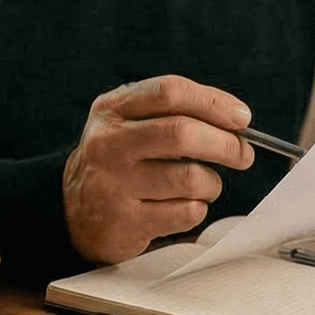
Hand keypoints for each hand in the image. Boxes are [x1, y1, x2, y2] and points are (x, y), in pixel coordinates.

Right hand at [62, 76, 254, 264]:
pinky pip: (186, 212)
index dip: (213, 102)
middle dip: (226, 144)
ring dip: (212, 182)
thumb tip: (235, 119)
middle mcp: (108, 144)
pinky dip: (197, 208)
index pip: (169, 91)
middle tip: (242, 154)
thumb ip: (172, 112)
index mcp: (111, 109)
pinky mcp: (126, 222)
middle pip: (182, 133)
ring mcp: (114, 184)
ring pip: (190, 177)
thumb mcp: (127, 122)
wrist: (71, 210)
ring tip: (206, 184)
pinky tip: (184, 205)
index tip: (241, 117)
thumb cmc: (118, 160)